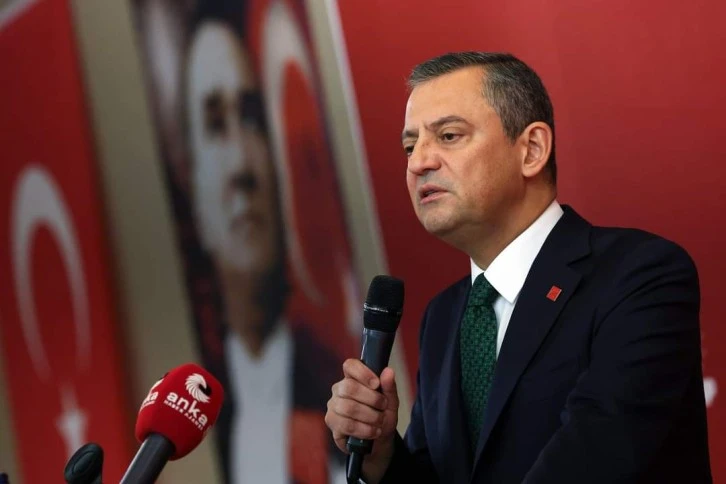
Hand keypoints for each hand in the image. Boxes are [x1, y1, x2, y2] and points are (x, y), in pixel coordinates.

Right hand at [325, 359, 398, 481]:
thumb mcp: (391, 403)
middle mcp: (339, 389)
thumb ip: (389, 387)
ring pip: (348, 407)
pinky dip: (364, 429)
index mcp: (353, 378)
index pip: (350, 365)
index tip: (376, 384)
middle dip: (371, 399)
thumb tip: (388, 371)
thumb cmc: (382, 417)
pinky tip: (373, 432)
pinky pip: (347, 424)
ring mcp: (333, 406)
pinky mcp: (332, 423)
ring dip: (370, 416)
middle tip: (383, 407)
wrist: (378, 442)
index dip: (362, 372)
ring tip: (379, 422)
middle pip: (349, 387)